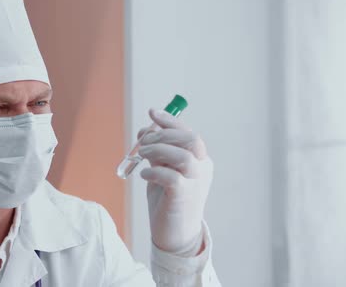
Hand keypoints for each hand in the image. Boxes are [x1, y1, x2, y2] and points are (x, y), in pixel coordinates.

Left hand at [138, 108, 212, 254]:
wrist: (175, 233)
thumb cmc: (168, 200)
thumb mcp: (162, 169)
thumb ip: (158, 151)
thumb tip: (146, 131)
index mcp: (200, 160)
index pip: (188, 132)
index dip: (170, 120)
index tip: (152, 112)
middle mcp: (202, 169)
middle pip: (190, 140)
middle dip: (164, 135)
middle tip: (144, 142)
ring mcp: (195, 183)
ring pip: (184, 156)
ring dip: (159, 151)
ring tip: (143, 156)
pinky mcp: (183, 197)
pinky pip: (172, 177)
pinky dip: (154, 172)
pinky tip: (144, 176)